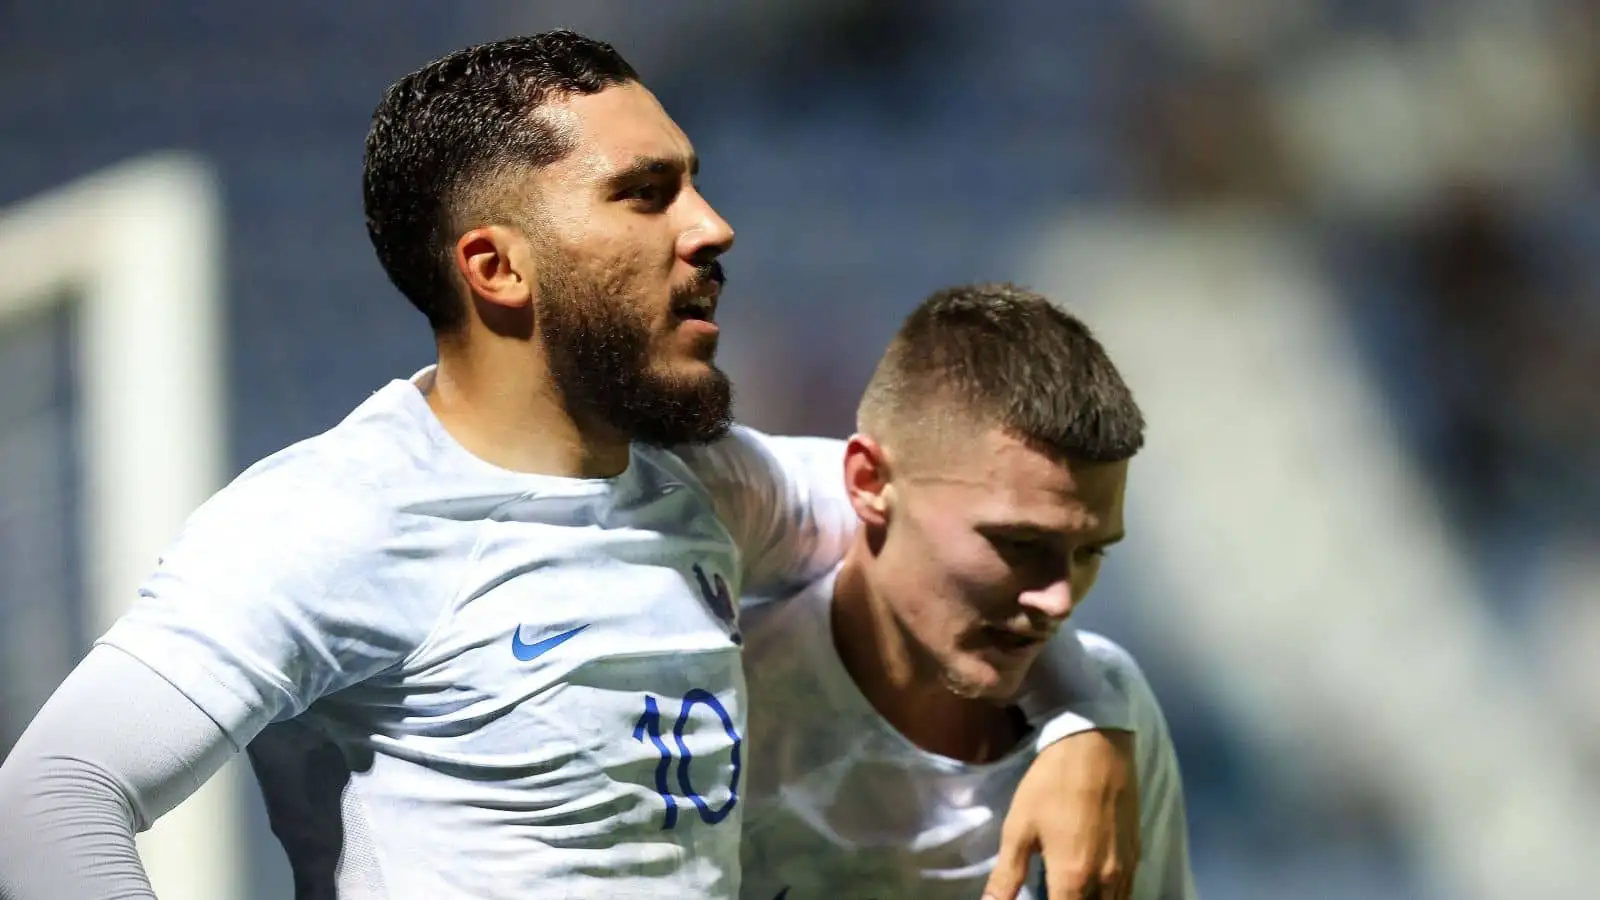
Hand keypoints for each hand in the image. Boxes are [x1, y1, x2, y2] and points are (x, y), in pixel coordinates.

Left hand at [983, 729, 1139, 899]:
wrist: (1096, 744)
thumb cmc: (1052, 784)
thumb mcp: (1019, 827)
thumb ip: (1006, 875)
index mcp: (1073, 878)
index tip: (1036, 898)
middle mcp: (1105, 881)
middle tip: (1051, 892)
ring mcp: (1126, 868)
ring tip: (1069, 893)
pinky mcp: (1137, 854)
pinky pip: (1126, 892)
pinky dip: (1109, 898)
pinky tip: (1092, 889)